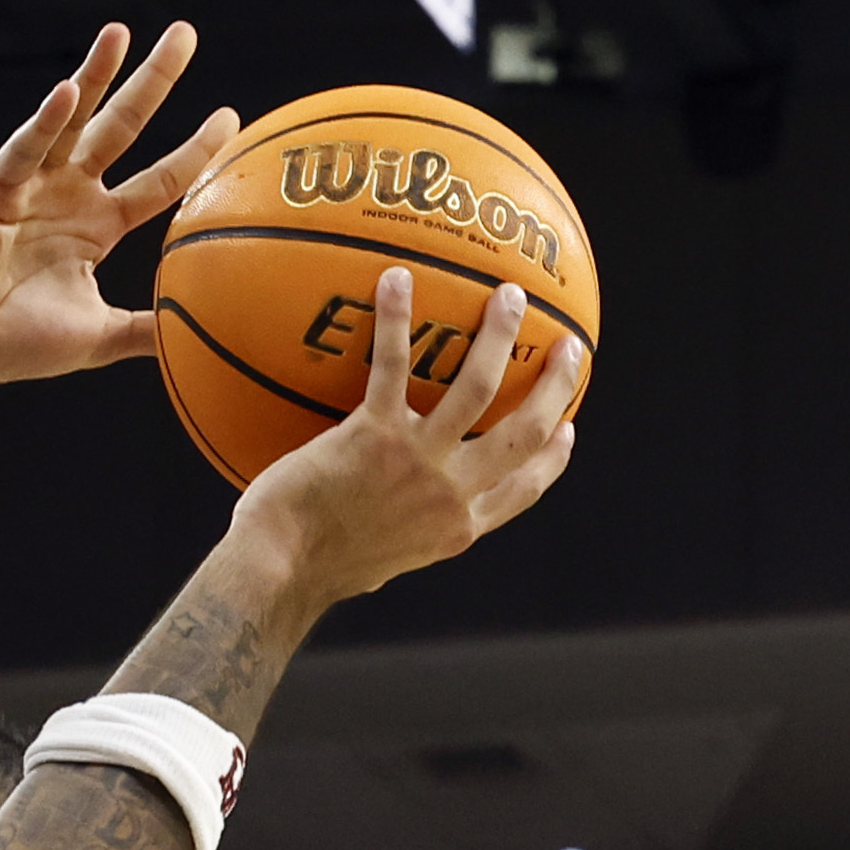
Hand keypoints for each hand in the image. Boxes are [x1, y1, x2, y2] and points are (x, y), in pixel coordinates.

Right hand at [0, 21, 237, 393]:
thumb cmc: (15, 343)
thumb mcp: (98, 337)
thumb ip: (147, 331)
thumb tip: (206, 334)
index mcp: (97, 225)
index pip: (159, 179)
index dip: (195, 150)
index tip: (230, 118)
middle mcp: (69, 195)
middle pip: (122, 126)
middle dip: (153, 81)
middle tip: (185, 34)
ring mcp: (32, 187)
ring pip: (71, 120)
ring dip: (96, 75)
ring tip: (120, 34)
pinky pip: (23, 150)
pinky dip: (44, 123)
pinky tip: (67, 92)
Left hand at [233, 269, 582, 608]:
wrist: (279, 570)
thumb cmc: (313, 568)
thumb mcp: (379, 559)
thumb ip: (401, 532)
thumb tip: (392, 522)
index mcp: (457, 527)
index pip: (524, 489)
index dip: (552, 458)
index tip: (566, 428)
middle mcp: (451, 494)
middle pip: (525, 431)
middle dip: (555, 385)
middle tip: (569, 347)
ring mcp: (416, 462)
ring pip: (479, 387)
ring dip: (499, 336)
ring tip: (510, 295)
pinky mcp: (372, 435)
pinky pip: (392, 364)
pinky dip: (396, 318)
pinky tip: (396, 278)